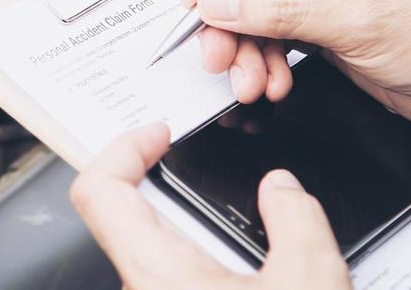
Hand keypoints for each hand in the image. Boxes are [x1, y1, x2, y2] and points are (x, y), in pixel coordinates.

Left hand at [70, 124, 351, 289]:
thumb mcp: (312, 283)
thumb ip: (296, 218)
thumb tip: (282, 188)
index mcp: (159, 275)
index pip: (99, 191)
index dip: (123, 148)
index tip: (159, 135)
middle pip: (123, 219)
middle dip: (162, 185)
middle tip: (193, 165)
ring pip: (150, 254)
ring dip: (186, 229)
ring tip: (235, 224)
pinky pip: (170, 282)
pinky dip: (197, 262)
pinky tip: (245, 271)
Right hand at [178, 0, 410, 129]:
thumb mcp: (358, 19)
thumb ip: (280, 8)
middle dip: (227, 13)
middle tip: (213, 49)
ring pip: (249, 2)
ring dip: (241, 44)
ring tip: (247, 79)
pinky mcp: (316, 13)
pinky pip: (266, 30)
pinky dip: (261, 58)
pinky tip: (270, 81)